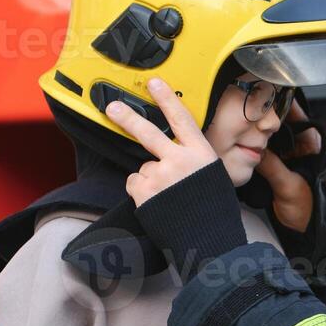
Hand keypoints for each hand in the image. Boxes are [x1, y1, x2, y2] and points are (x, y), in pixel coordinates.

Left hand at [110, 77, 218, 206]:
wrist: (208, 241)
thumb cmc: (214, 213)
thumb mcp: (214, 177)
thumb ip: (195, 161)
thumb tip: (179, 155)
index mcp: (200, 154)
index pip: (181, 119)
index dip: (166, 99)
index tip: (155, 83)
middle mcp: (179, 160)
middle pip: (147, 132)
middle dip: (127, 117)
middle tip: (112, 108)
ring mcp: (160, 175)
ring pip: (144, 167)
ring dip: (150, 179)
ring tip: (167, 196)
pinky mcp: (144, 192)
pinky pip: (135, 184)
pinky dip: (142, 192)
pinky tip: (157, 202)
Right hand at [254, 103, 324, 231]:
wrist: (304, 230)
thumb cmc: (307, 210)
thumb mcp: (289, 187)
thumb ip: (272, 167)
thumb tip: (254, 150)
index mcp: (313, 146)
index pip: (298, 116)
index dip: (282, 105)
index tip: (264, 96)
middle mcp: (301, 147)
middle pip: (282, 123)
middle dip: (265, 117)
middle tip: (246, 109)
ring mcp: (289, 155)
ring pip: (272, 135)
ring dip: (259, 131)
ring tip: (242, 122)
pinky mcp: (278, 165)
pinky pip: (266, 149)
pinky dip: (256, 145)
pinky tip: (243, 141)